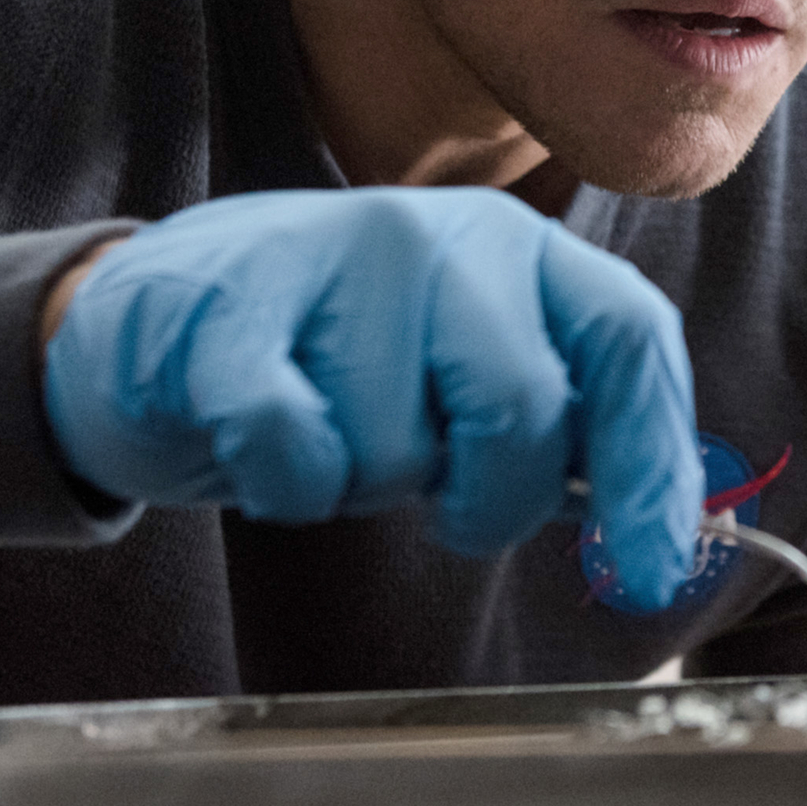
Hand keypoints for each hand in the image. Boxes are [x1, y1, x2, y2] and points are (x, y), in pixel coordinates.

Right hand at [38, 189, 706, 608]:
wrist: (146, 321)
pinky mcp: (226, 316)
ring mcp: (330, 262)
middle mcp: (438, 235)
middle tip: (434, 492)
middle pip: (524, 407)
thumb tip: (660, 531)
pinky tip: (258, 443)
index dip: (653, 466)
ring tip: (327, 432)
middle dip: (490, 497)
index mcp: (518, 248)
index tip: (651, 570)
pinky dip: (284, 485)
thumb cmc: (328, 365)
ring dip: (364, 484)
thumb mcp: (459, 369)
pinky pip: (295, 452)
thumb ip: (558, 423)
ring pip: (399, 447)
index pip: (631, 340)